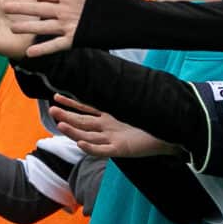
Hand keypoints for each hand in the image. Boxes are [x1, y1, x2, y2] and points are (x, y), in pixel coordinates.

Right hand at [0, 0, 96, 56]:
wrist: (132, 20)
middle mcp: (66, 11)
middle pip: (40, 9)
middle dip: (23, 9)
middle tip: (4, 7)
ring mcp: (69, 26)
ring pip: (44, 26)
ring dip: (29, 28)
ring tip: (12, 29)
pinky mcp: (75, 39)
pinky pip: (56, 44)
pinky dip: (43, 48)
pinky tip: (29, 51)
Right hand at [52, 94, 172, 157]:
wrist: (170, 134)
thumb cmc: (153, 118)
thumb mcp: (134, 102)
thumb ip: (121, 92)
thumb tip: (110, 72)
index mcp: (109, 116)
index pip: (85, 108)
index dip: (71, 103)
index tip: (56, 96)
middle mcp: (108, 128)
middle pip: (82, 123)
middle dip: (66, 117)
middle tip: (51, 111)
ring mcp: (113, 140)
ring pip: (88, 136)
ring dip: (73, 131)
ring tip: (60, 125)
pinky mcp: (121, 150)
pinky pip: (102, 150)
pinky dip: (91, 148)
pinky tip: (80, 142)